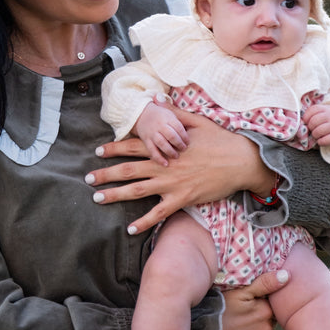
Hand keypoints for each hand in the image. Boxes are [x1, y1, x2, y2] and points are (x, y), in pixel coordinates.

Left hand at [86, 112, 272, 233]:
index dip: (114, 149)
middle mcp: (165, 165)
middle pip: (128, 170)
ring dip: (115, 195)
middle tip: (88, 178)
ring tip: (97, 198)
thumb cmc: (221, 140)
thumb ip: (175, 114)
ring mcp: (172, 184)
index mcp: (166, 146)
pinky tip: (130, 229)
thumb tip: (158, 100)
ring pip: (137, 191)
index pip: (134, 146)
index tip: (99, 152)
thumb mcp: (198, 121)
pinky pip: (159, 214)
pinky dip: (144, 222)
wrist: (241, 162)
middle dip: (106, 174)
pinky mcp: (183, 199)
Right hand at [135, 99, 188, 164]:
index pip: (178, 127)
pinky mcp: (146, 140)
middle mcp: (160, 125)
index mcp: (168, 117)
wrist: (142, 114)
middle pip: (171, 135)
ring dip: (170, 151)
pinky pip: (152, 150)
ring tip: (176, 156)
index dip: (184, 136)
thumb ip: (181, 120)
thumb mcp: (171, 113)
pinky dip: (158, 158)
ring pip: (161, 143)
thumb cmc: (161, 115)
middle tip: (184, 149)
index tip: (188, 142)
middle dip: (179, 144)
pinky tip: (165, 164)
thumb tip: (197, 128)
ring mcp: (152, 133)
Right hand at [219, 272, 287, 329]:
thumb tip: (286, 275)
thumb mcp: (239, 292)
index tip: (250, 306)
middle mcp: (267, 329)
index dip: (262, 305)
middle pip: (272, 322)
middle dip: (263, 320)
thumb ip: (264, 283)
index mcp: (265, 311)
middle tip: (244, 318)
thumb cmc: (218, 310)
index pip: (274, 306)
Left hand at [302, 103, 329, 148]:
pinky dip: (320, 142)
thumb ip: (315, 114)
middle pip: (313, 122)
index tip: (307, 122)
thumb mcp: (326, 113)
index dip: (306, 118)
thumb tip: (300, 122)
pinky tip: (324, 140)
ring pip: (316, 132)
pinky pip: (322, 141)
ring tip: (319, 135)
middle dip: (310, 128)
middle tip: (314, 130)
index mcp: (327, 108)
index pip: (312, 110)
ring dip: (315, 136)